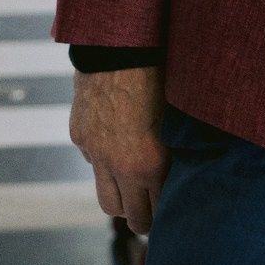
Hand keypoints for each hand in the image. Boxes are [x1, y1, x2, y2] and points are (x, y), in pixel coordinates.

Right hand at [69, 64, 168, 233]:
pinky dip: (105, 163)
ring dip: (122, 200)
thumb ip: (176, 154)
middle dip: (145, 218)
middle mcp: (119, 165)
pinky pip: (93, 163)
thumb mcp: (178, 120)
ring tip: (136, 191)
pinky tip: (118, 145)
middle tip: (156, 211)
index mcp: (150, 164)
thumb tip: (184, 176)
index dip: (167, 216)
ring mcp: (95, 153)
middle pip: (131, 217)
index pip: (157, 213)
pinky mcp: (80, 136)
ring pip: (107, 200)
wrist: (121, 46)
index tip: (175, 215)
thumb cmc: (161, 77)